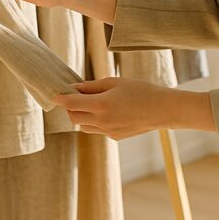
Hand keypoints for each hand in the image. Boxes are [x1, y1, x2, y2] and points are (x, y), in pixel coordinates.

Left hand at [52, 77, 216, 139]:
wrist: (163, 110)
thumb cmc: (141, 90)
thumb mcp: (116, 82)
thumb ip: (93, 86)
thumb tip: (75, 88)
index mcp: (101, 105)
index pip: (72, 104)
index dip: (61, 99)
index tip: (56, 95)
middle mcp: (102, 121)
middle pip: (74, 117)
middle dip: (70, 108)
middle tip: (75, 96)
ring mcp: (108, 132)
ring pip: (83, 126)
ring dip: (81, 116)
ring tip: (90, 103)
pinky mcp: (115, 137)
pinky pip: (97, 130)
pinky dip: (95, 121)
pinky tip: (109, 111)